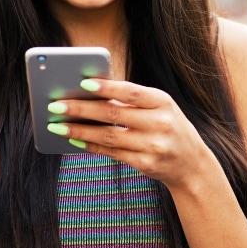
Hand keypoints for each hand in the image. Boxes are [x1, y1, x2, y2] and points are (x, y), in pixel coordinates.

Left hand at [47, 78, 214, 188]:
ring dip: (79, 130)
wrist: (192, 163)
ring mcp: (153, 146)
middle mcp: (160, 123)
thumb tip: (90, 94)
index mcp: (163, 101)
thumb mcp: (159, 108)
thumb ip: (131, 101)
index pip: (131, 92)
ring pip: (109, 136)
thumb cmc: (168, 127)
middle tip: (55, 105)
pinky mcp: (145, 164)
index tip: (82, 83)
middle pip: (114, 114)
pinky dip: (91, 146)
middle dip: (81, 109)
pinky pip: (112, 153)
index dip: (107, 88)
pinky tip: (74, 140)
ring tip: (57, 125)